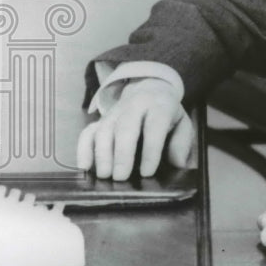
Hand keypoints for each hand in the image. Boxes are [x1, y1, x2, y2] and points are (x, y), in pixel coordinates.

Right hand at [76, 77, 192, 180]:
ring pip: (104, 130)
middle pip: (125, 127)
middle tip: (121, 177)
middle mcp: (134, 106)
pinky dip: (83, 149)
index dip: (151, 149)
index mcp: (159, 106)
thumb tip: (178, 165)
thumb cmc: (166, 112)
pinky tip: (84, 167)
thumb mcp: (182, 123)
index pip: (155, 125)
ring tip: (105, 175)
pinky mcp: (100, 119)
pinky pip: (87, 132)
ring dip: (102, 154)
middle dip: (122, 153)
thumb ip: (181, 143)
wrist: (150, 88)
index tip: (147, 172)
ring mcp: (114, 112)